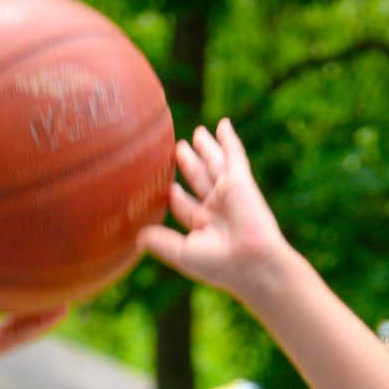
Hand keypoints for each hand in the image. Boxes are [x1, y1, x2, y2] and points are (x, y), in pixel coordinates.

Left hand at [138, 119, 299, 305]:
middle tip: (178, 147)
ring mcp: (229, 192)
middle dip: (189, 164)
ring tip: (198, 133)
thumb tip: (137, 237)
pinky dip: (229, 139)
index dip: (173, 195)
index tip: (162, 185)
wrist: (251, 261)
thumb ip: (160, 243)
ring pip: (214, 164)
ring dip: (207, 148)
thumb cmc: (218, 264)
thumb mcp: (182, 254)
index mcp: (204, 226)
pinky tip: (223, 124)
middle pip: (198, 179)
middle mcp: (217, 208)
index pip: (184, 205)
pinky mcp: (240, 180)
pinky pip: (233, 154)